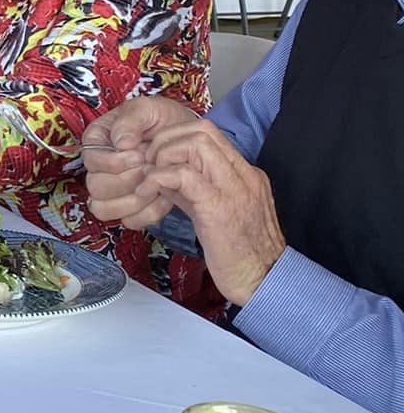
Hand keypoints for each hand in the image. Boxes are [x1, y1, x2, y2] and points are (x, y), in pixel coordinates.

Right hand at [82, 95, 200, 230]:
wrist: (191, 142)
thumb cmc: (166, 122)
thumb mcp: (149, 109)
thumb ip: (132, 119)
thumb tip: (120, 143)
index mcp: (98, 142)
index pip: (91, 160)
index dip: (114, 161)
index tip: (139, 154)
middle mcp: (99, 169)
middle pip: (96, 187)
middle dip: (127, 181)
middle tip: (151, 170)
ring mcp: (113, 192)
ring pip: (104, 209)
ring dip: (135, 200)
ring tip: (158, 184)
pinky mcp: (130, 209)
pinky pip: (129, 221)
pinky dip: (148, 213)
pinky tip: (164, 197)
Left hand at [143, 119, 284, 306]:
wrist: (265, 282)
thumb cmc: (240, 255)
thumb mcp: (216, 213)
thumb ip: (193, 190)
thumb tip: (163, 175)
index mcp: (245, 175)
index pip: (210, 133)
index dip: (176, 137)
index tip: (157, 157)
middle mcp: (243, 175)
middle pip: (202, 130)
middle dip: (167, 139)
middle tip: (149, 163)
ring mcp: (234, 189)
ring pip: (196, 144)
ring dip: (163, 155)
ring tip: (148, 178)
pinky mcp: (218, 208)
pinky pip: (184, 176)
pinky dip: (158, 178)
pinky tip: (146, 193)